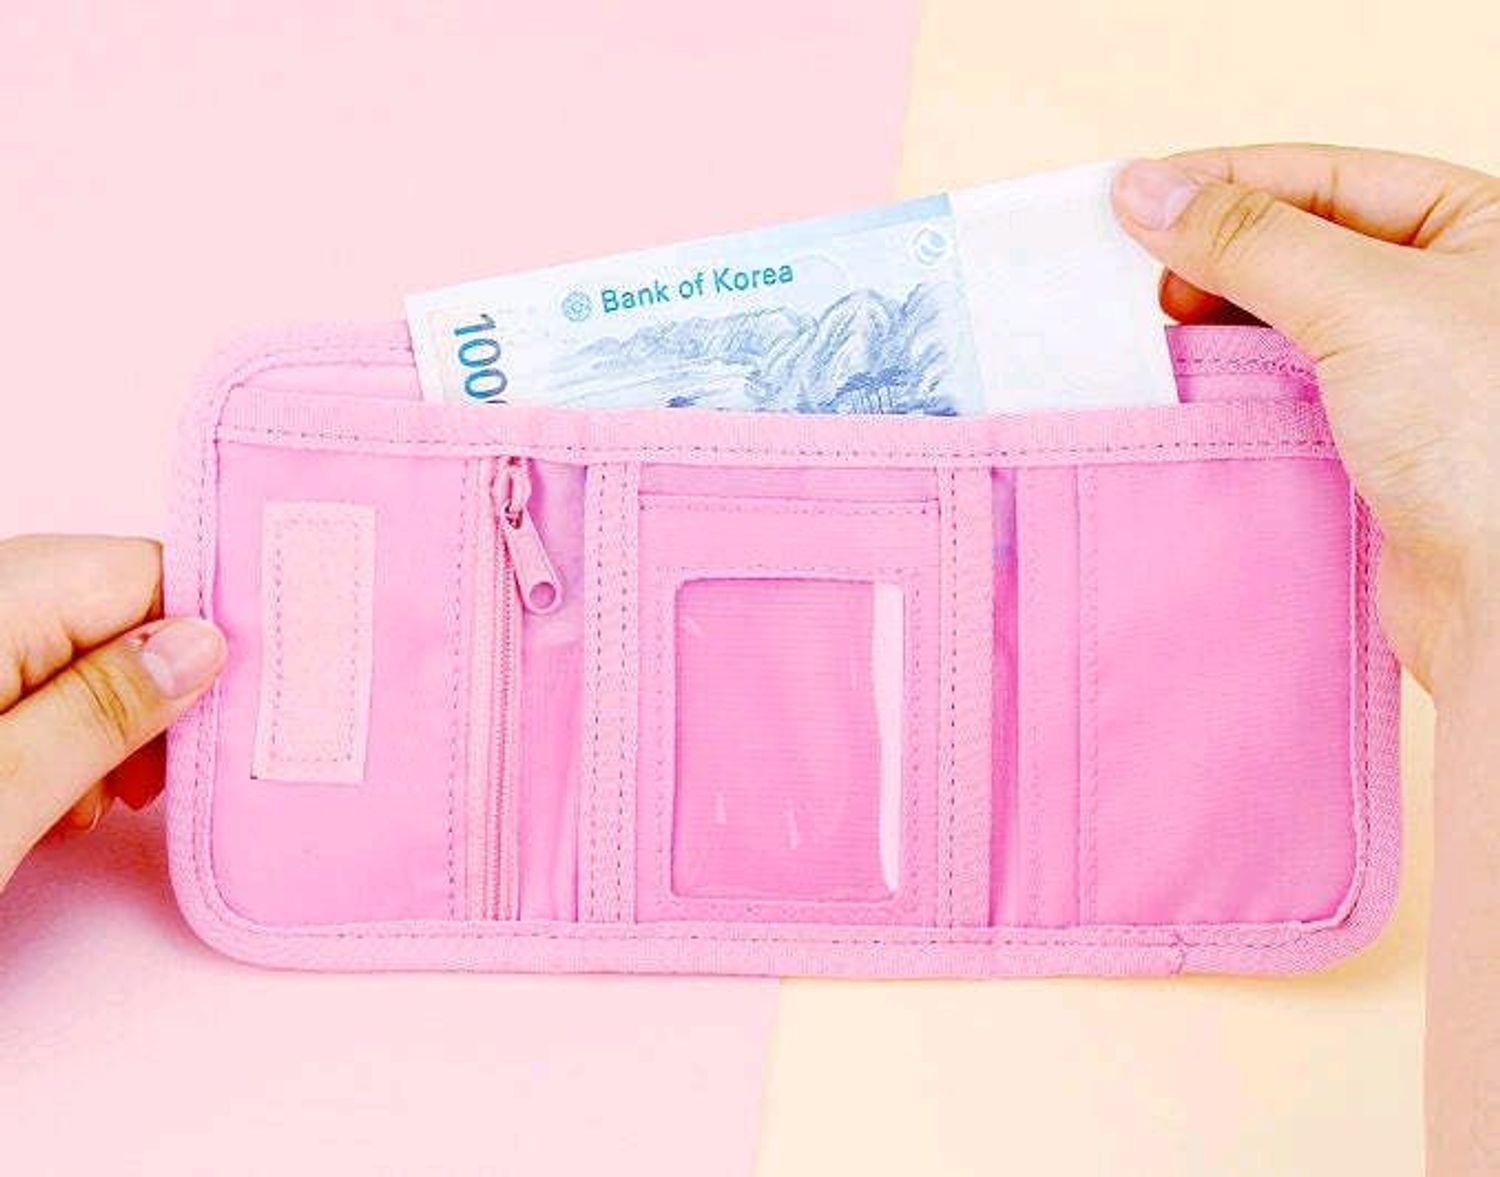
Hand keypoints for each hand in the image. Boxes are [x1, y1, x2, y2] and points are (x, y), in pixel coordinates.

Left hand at [0, 535, 224, 891]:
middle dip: (163, 691)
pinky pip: (36, 676)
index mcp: (2, 596)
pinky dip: (63, 730)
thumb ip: (105, 706)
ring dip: (114, 720)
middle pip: (120, 610)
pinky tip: (52, 794)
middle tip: (163, 778)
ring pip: (81, 647)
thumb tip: (203, 646)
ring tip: (95, 802)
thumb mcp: (5, 788)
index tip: (252, 705)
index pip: (152, 573)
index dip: (214, 636)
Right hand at [1111, 145, 1498, 693]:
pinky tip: (1181, 390)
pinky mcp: (1368, 441)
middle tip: (1138, 284)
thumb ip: (1250, 240)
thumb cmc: (1485, 438)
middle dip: (1210, 261)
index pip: (1324, 175)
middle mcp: (1444, 290)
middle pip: (1296, 245)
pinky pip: (1277, 392)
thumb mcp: (1363, 304)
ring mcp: (1405, 369)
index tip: (1130, 198)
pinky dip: (1225, 389)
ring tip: (1147, 337)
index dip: (1222, 183)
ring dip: (1211, 330)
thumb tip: (1146, 187)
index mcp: (1474, 226)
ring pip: (1279, 324)